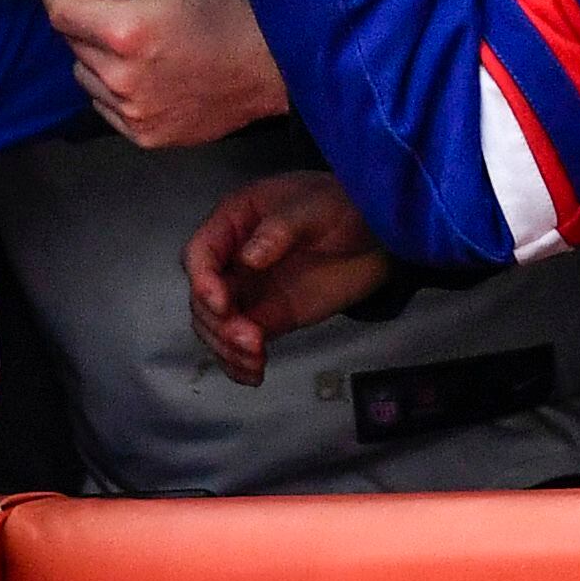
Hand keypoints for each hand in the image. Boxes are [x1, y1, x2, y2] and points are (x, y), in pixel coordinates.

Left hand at [42, 0, 286, 146]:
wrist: (275, 65)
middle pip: (71, 42)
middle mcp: (120, 78)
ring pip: (84, 74)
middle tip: (124, 8)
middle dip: (85, 19)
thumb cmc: (227, 10)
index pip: (59, 12)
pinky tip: (150, 73)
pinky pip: (104, 105)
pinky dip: (114, 87)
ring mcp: (132, 113)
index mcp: (125, 32)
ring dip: (98, 55)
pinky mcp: (145, 136)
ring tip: (143, 44)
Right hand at [184, 167, 391, 377]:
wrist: (379, 232)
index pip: (200, 255)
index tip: (222, 303)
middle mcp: (233, 260)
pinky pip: (243, 344)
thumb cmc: (342, 206)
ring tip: (256, 360)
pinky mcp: (270, 317)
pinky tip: (253, 375)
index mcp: (234, 224)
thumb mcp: (312, 208)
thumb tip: (248, 259)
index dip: (203, 280)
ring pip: (217, 326)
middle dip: (218, 323)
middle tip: (249, 339)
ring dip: (227, 348)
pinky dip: (240, 363)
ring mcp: (251, 292)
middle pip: (203, 298)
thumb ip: (279, 230)